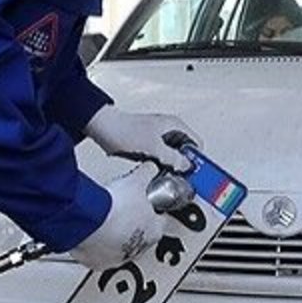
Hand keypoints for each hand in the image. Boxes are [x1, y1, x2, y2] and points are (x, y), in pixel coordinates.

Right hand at [70, 164, 163, 269]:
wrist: (90, 220)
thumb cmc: (116, 207)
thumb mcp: (136, 181)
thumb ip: (147, 174)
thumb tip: (150, 167)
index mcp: (154, 231)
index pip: (161, 221)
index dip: (153, 209)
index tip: (146, 203)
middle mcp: (138, 249)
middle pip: (140, 236)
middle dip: (133, 224)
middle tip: (123, 209)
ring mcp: (117, 257)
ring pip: (119, 247)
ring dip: (115, 236)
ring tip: (106, 220)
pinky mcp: (97, 262)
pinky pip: (99, 254)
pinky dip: (96, 244)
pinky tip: (92, 231)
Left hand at [84, 105, 201, 171]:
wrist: (104, 128)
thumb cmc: (124, 129)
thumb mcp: (152, 146)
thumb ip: (171, 156)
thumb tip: (185, 166)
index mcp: (175, 125)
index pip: (197, 143)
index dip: (197, 159)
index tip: (195, 173)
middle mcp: (169, 131)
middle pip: (187, 151)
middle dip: (184, 165)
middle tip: (181, 177)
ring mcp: (160, 138)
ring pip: (175, 156)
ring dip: (172, 166)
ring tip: (167, 175)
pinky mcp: (150, 146)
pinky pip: (163, 158)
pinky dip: (162, 166)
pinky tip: (156, 172)